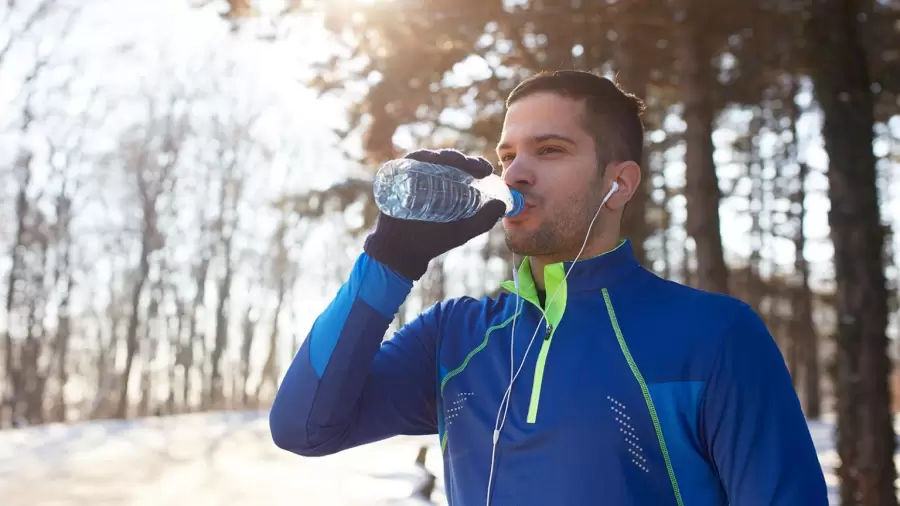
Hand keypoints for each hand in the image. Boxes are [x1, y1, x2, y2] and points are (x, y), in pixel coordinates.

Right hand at [364, 149, 506, 280]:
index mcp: (449, 185)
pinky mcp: (398, 178)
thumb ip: (483, 220)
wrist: (403, 251)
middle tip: (473, 167)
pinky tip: (428, 161)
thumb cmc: (433, 240)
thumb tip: (503, 205)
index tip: (486, 169)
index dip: (476, 164)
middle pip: (448, 160)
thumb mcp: (462, 230)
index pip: (464, 168)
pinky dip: (418, 158)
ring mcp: (415, 176)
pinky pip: (408, 163)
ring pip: (430, 158)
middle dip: (462, 159)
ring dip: (442, 156)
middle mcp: (432, 177)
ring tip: (452, 161)